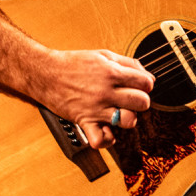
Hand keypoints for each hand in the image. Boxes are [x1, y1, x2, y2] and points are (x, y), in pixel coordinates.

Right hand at [35, 49, 154, 149]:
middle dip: (141, 101)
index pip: (146, 83)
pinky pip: (101, 140)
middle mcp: (106, 92)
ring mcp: (95, 109)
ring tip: (120, 112)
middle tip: (131, 99)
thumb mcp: (104, 55)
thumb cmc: (74, 64)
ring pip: (128, 122)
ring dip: (127, 118)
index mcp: (112, 73)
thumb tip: (149, 77)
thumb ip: (129, 63)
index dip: (146, 84)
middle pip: (142, 103)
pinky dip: (107, 138)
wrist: (45, 74)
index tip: (139, 85)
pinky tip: (107, 129)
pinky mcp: (84, 122)